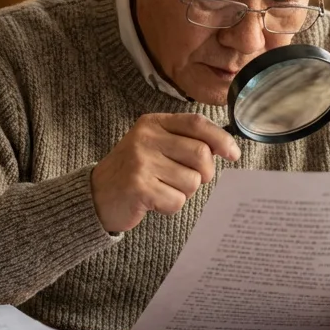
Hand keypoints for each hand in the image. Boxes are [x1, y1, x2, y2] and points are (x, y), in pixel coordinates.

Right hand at [91, 113, 240, 232]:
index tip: (233, 154)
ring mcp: (141, 162)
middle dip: (204, 174)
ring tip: (162, 189)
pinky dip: (170, 206)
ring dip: (183, 192)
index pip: (197, 123)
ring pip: (192, 181)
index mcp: (153, 123)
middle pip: (201, 154)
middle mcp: (146, 138)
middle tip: (189, 180)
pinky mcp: (139, 187)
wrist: (96, 195)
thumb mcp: (154, 145)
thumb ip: (184, 142)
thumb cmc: (134, 172)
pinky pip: (177, 200)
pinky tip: (153, 201)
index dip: (221, 139)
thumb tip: (226, 149)